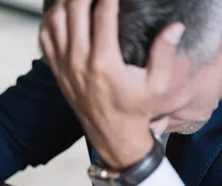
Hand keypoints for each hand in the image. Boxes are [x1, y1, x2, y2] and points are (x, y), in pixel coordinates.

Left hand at [39, 0, 184, 169]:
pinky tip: (61, 10)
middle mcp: (79, 63)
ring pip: (56, 21)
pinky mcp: (56, 71)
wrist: (113, 136)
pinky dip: (50, 19)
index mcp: (105, 63)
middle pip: (75, 11)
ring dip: (66, 1)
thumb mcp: (158, 85)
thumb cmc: (136, 110)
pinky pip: (45, 38)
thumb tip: (175, 26)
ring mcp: (64, 67)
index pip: (103, 14)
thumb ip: (165, 54)